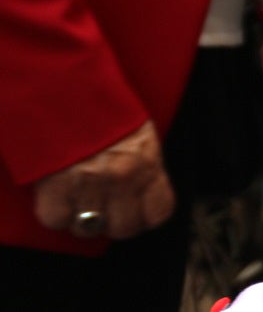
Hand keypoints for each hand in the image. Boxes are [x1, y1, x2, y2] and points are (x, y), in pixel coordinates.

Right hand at [32, 120, 175, 239]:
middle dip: (112, 222)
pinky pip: (56, 218)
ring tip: (76, 200)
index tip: (133, 212)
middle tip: (101, 207)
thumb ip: (144, 166)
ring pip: (89, 228)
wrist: (64, 82)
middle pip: (124, 228)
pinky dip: (54, 212)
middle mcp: (124, 177)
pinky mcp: (55, 183)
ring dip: (80, 219)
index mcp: (148, 163)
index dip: (143, 217)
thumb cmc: (101, 106)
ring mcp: (90, 182)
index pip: (159, 213)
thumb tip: (141, 196)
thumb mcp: (139, 134)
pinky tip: (56, 196)